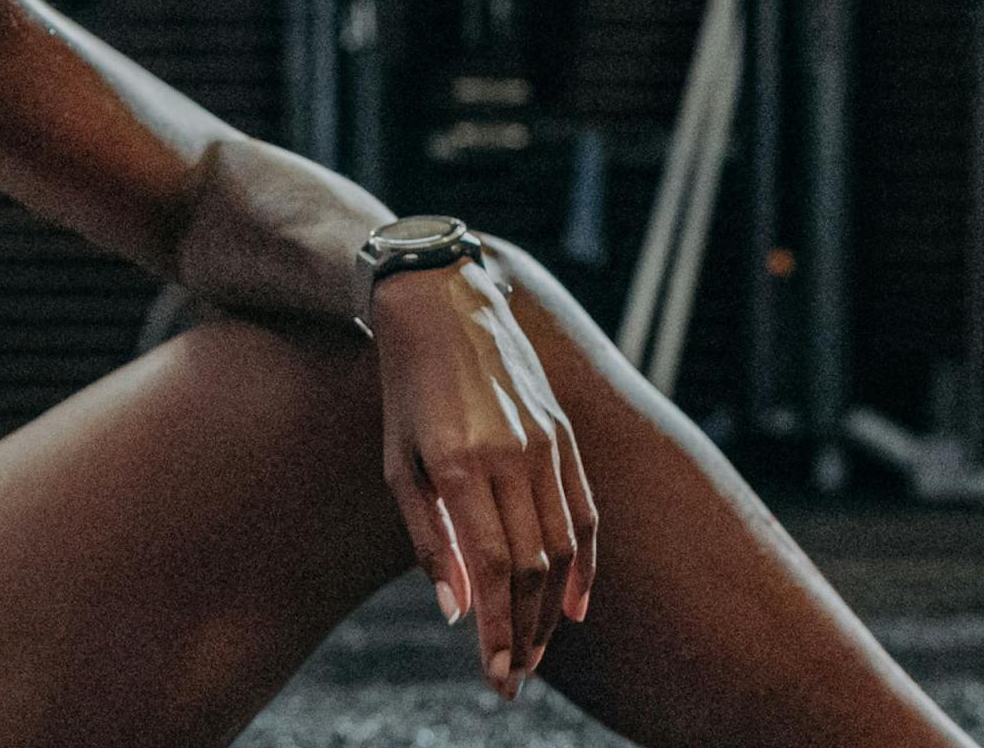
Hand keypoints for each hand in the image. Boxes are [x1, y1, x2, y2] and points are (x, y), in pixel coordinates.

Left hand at [367, 255, 600, 699]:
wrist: (441, 305)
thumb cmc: (405, 391)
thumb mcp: (397, 463)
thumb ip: (426, 539)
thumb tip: (455, 613)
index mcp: (461, 466)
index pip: (493, 570)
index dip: (500, 630)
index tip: (499, 676)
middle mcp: (512, 457)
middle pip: (534, 567)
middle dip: (529, 632)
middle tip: (516, 678)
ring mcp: (546, 444)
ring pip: (565, 546)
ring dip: (554, 609)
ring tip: (539, 651)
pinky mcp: (565, 434)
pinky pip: (586, 511)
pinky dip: (587, 564)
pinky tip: (576, 605)